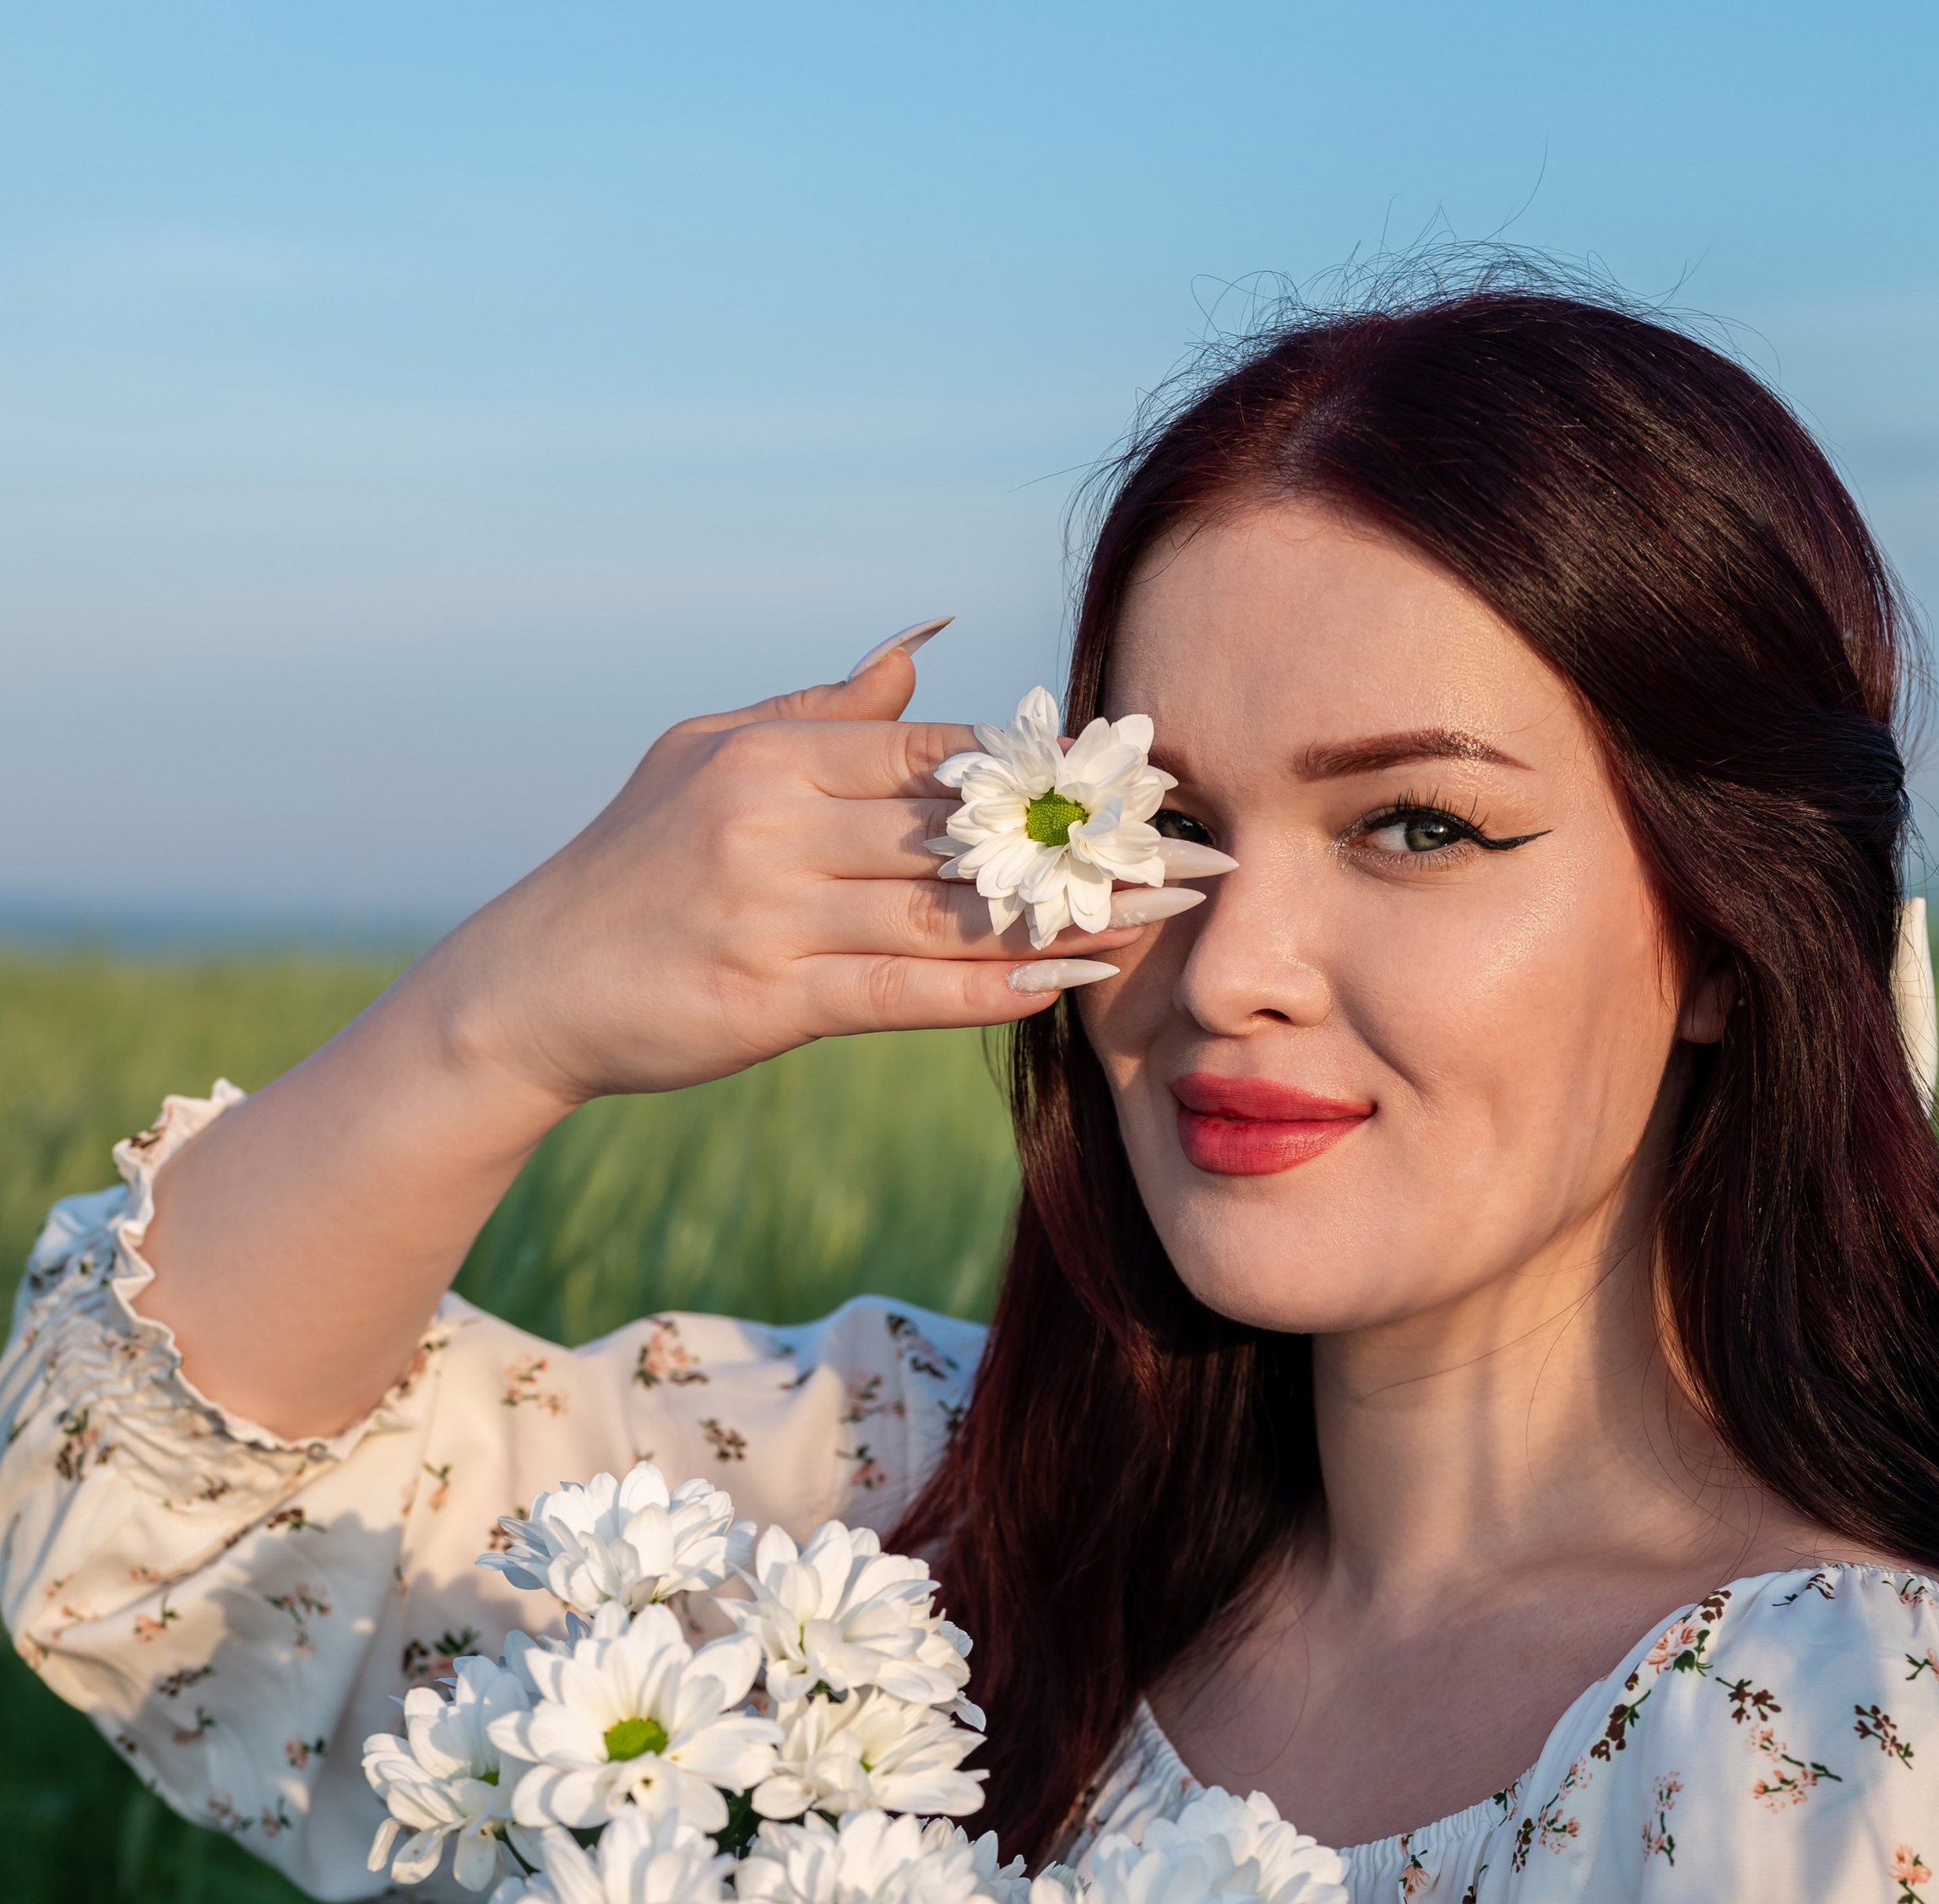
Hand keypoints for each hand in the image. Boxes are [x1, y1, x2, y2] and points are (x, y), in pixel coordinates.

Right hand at [402, 637, 1163, 1113]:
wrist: (530, 986)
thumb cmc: (628, 867)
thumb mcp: (706, 756)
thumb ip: (821, 709)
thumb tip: (919, 653)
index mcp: (772, 753)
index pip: (938, 751)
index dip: (1047, 766)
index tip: (1142, 779)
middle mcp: (774, 823)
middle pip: (963, 828)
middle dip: (1085, 841)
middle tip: (1193, 850)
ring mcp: (771, 913)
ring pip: (948, 912)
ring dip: (1065, 917)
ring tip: (1160, 917)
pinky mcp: (768, 1001)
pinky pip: (905, 992)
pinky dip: (993, 990)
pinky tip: (1069, 985)